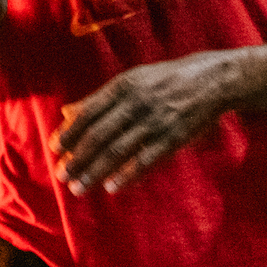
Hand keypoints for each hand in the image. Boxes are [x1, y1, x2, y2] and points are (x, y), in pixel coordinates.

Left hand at [54, 52, 233, 193]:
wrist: (212, 80)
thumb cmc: (164, 80)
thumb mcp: (129, 80)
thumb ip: (98, 98)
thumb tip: (66, 112)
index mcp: (122, 88)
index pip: (88, 114)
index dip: (70, 133)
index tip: (54, 149)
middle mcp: (135, 104)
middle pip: (99, 135)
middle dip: (77, 157)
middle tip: (61, 174)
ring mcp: (154, 122)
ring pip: (118, 150)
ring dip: (95, 171)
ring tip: (78, 187)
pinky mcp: (173, 138)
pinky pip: (146, 159)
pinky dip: (127, 175)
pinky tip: (111, 187)